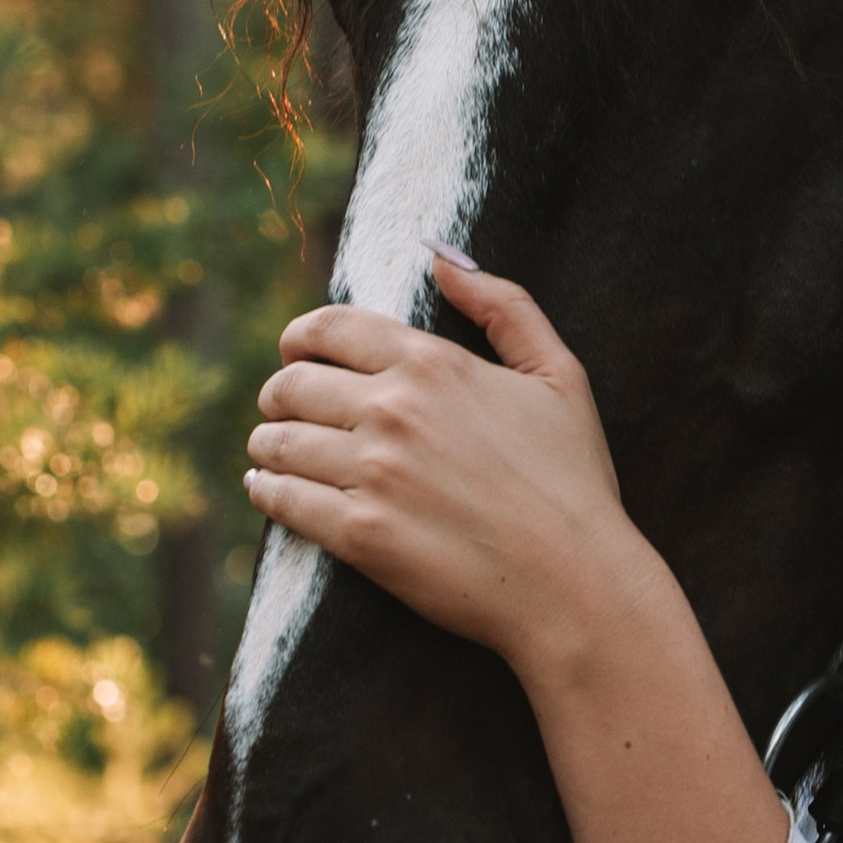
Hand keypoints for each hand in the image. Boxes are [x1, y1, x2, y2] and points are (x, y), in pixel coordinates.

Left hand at [244, 250, 648, 676]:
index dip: (299, 338)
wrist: (576, 583)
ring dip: (268, 444)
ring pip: (277, 442)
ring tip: (273, 453)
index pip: (329, 329)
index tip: (294, 354)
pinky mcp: (359, 535)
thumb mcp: (561, 376)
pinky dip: (266, 490)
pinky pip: (281, 499)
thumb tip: (443, 259)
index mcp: (433, 364)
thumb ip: (504, 306)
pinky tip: (269, 489)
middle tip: (281, 411)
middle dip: (279, 394)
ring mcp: (372, 474)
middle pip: (291, 384)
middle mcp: (393, 411)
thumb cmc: (574, 482)